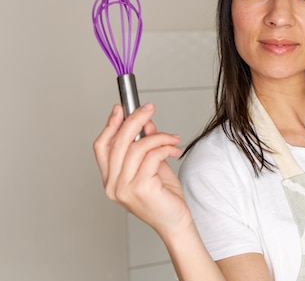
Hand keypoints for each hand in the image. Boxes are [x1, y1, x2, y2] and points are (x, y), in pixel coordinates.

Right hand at [93, 103, 192, 236]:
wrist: (176, 223)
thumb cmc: (164, 198)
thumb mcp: (153, 166)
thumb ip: (146, 146)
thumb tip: (145, 123)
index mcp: (110, 179)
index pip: (102, 146)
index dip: (110, 124)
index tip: (120, 108)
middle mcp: (113, 185)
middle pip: (118, 142)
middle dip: (135, 120)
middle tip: (149, 108)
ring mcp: (124, 188)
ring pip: (137, 147)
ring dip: (158, 136)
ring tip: (172, 138)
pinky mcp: (140, 188)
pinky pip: (152, 156)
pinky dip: (165, 147)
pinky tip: (174, 149)